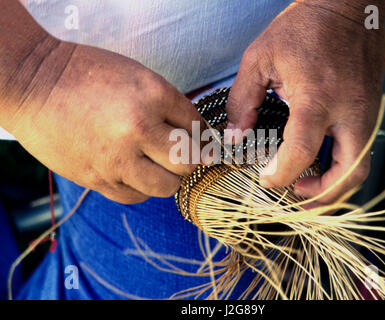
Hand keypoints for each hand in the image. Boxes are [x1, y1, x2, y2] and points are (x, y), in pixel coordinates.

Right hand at [7, 40, 201, 203]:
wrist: (34, 84)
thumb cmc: (88, 74)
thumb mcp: (138, 76)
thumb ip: (169, 106)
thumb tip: (198, 136)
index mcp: (153, 95)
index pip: (198, 127)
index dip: (203, 136)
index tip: (201, 141)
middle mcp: (138, 129)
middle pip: (189, 163)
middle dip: (191, 160)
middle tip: (183, 154)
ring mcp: (117, 158)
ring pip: (167, 187)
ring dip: (168, 178)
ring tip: (157, 164)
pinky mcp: (96, 178)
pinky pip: (136, 196)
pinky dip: (142, 187)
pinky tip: (133, 172)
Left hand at [225, 0, 384, 204]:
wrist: (348, 4)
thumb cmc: (304, 26)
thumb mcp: (261, 58)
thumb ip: (244, 101)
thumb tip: (236, 137)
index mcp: (317, 98)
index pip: (302, 152)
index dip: (281, 174)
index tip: (266, 180)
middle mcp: (350, 110)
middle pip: (348, 173)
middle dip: (322, 196)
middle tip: (296, 198)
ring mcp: (367, 111)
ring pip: (360, 164)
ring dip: (335, 184)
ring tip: (307, 185)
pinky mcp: (371, 108)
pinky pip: (361, 147)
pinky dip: (343, 164)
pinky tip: (321, 161)